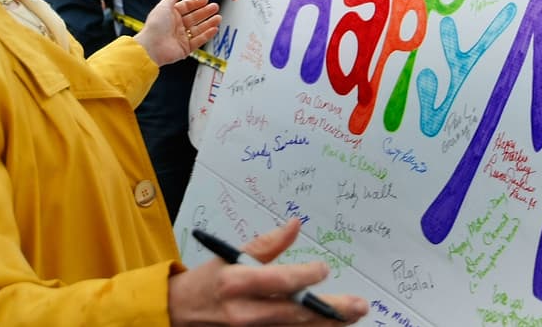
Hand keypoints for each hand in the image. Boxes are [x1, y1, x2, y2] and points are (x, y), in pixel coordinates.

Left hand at [135, 0, 221, 66]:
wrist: (152, 47)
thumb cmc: (155, 27)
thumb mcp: (163, 6)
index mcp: (170, 15)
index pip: (186, 7)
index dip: (195, 3)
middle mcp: (176, 26)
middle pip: (194, 17)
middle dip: (205, 12)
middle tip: (215, 7)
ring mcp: (181, 37)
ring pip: (198, 29)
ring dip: (209, 23)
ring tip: (218, 17)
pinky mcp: (185, 48)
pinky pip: (199, 41)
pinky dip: (207, 35)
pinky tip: (214, 29)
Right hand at [168, 219, 368, 325]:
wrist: (181, 312)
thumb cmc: (209, 279)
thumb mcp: (230, 254)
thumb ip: (267, 243)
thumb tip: (296, 224)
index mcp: (237, 281)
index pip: (279, 280)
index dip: (306, 276)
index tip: (323, 269)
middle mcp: (245, 311)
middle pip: (295, 313)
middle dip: (331, 310)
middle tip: (359, 305)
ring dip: (327, 324)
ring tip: (352, 316)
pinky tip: (329, 326)